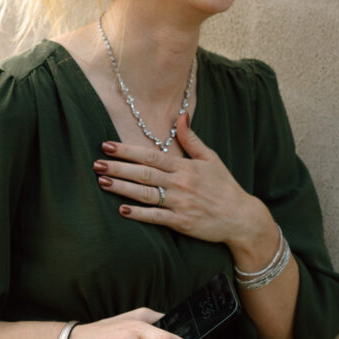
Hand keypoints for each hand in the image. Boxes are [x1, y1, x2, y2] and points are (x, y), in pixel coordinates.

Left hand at [95, 110, 279, 269]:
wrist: (241, 218)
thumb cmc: (225, 187)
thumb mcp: (211, 158)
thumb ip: (192, 139)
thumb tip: (180, 115)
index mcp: (185, 167)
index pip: (151, 156)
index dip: (128, 150)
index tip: (107, 145)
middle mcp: (181, 183)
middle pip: (144, 174)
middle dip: (118, 168)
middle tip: (96, 164)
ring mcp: (181, 204)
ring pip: (146, 194)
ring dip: (123, 188)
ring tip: (102, 182)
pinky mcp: (182, 223)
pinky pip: (157, 217)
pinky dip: (139, 214)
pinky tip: (122, 210)